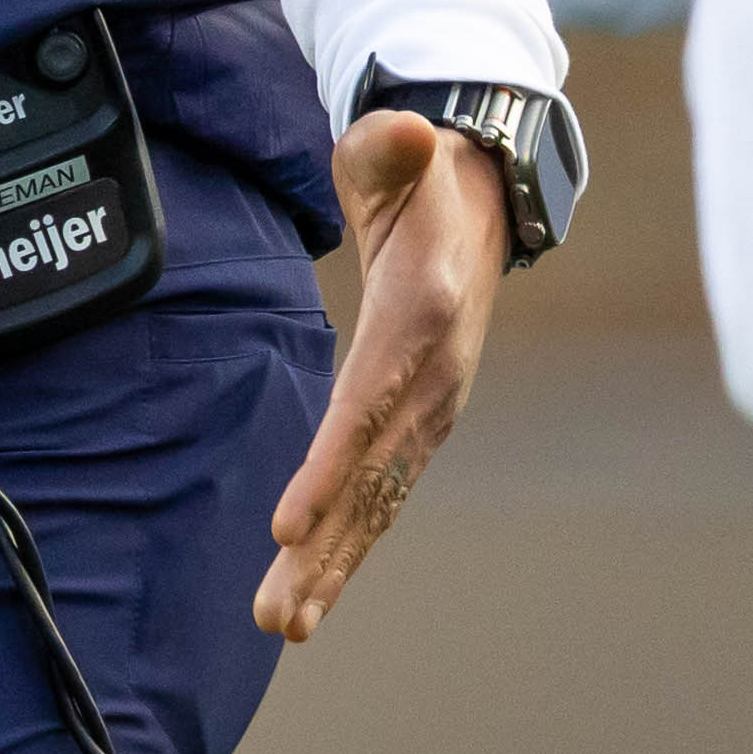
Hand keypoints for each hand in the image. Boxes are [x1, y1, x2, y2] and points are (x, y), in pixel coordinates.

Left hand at [256, 108, 509, 640]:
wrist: (477, 202)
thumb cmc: (415, 173)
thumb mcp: (401, 150)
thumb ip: (391, 146)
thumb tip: (404, 129)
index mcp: (422, 317)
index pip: (367, 403)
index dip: (329, 465)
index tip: (288, 522)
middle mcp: (433, 379)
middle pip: (369, 476)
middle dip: (324, 550)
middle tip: (275, 617)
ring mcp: (430, 410)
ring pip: (375, 499)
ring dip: (331, 566)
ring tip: (282, 624)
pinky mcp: (418, 424)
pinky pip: (380, 492)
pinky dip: (349, 543)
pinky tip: (312, 588)